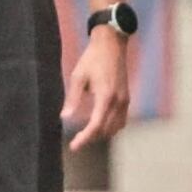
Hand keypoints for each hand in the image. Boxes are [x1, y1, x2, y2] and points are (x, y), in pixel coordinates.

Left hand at [63, 26, 131, 149]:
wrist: (111, 44)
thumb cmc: (92, 58)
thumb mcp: (78, 76)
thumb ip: (73, 98)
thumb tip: (65, 117)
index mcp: (106, 96)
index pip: (96, 125)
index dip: (85, 138)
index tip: (74, 146)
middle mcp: (118, 101)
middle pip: (106, 130)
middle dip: (92, 138)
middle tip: (76, 141)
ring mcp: (125, 100)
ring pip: (116, 127)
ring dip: (102, 133)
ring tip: (86, 134)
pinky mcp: (126, 97)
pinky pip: (122, 120)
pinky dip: (111, 126)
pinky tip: (100, 124)